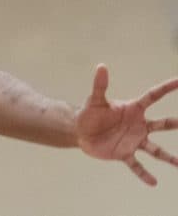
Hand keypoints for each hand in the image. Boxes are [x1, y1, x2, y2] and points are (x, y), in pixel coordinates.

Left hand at [76, 64, 177, 184]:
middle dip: (174, 123)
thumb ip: (100, 85)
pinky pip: (137, 166)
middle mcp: (138, 125)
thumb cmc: (89, 113)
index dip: (166, 88)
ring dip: (168, 157)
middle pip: (161, 125)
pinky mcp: (125, 154)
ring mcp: (133, 141)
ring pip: (155, 149)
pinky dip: (144, 174)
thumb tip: (101, 66)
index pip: (153, 96)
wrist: (80, 132)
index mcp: (132, 109)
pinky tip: (153, 182)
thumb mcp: (95, 99)